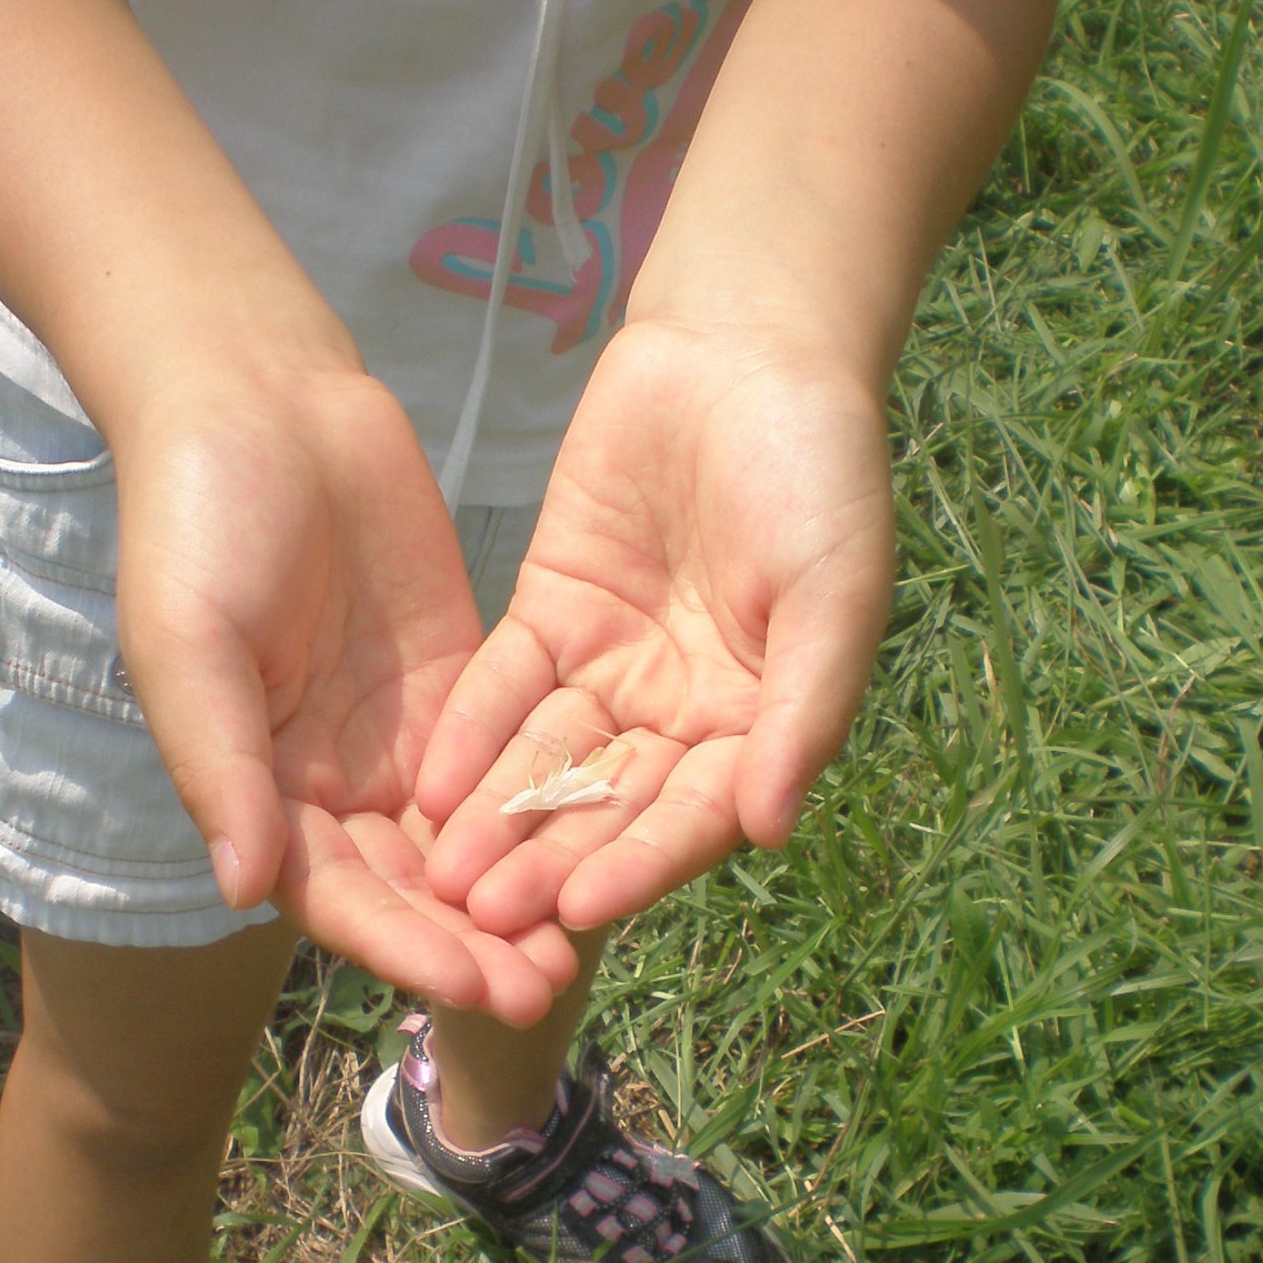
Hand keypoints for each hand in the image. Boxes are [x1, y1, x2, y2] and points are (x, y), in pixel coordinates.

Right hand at [115, 367, 575, 1024]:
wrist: (258, 399)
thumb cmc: (196, 517)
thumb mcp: (189, 642)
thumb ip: (219, 765)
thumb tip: (247, 890)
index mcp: (258, 786)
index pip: (336, 893)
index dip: (401, 944)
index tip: (470, 986)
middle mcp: (328, 779)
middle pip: (409, 885)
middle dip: (472, 940)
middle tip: (548, 986)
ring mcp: (398, 732)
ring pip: (466, 838)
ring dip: (518, 891)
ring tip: (586, 940)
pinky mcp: (457, 678)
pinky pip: (508, 758)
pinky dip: (545, 806)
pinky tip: (606, 839)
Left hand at [416, 318, 894, 934]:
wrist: (748, 345)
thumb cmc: (820, 469)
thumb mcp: (834, 593)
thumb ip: (802, 713)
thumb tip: (771, 830)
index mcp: (761, 721)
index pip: (693, 814)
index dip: (639, 864)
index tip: (581, 911)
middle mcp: (684, 710)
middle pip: (609, 802)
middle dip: (549, 859)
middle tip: (483, 917)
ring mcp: (613, 663)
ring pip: (549, 758)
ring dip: (500, 816)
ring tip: (442, 875)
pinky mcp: (552, 609)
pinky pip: (504, 686)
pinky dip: (471, 735)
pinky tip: (429, 786)